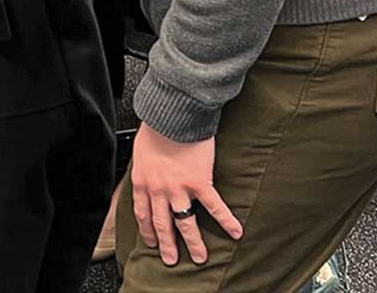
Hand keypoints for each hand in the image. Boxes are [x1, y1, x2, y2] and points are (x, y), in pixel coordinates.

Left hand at [131, 121, 242, 265]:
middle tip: (171, 260)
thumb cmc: (156, 128)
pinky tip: (235, 232)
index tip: (151, 243)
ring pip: (185, 223)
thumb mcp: (141, 152)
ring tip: (200, 257)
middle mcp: (158, 190)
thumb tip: (149, 175)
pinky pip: (214, 206)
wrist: (170, 116)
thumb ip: (146, 168)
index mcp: (143, 182)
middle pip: (162, 225)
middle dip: (167, 245)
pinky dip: (226, 221)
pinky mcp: (199, 182)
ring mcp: (179, 189)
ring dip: (193, 243)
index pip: (142, 214)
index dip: (147, 231)